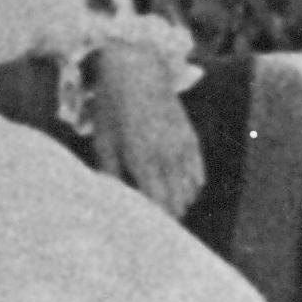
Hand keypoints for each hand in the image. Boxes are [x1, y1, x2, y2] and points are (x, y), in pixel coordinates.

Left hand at [89, 48, 205, 218]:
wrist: (136, 69)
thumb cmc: (112, 107)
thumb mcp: (102, 141)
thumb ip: (110, 175)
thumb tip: (113, 201)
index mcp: (143, 161)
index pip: (158, 206)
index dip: (155, 223)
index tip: (145, 232)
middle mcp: (168, 158)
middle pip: (177, 204)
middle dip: (167, 217)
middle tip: (153, 225)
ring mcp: (183, 148)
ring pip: (190, 192)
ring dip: (179, 203)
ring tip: (164, 209)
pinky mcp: (191, 139)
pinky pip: (199, 175)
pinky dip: (191, 187)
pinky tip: (179, 191)